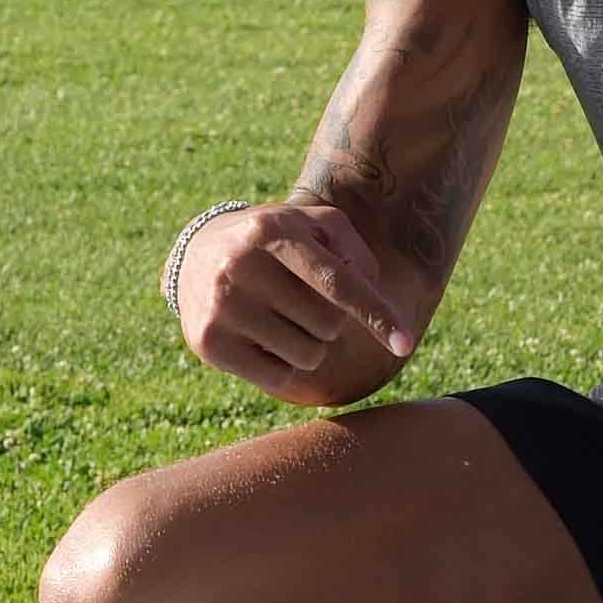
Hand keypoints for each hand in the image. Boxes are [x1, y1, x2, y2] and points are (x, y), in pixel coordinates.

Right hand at [178, 200, 420, 400]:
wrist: (196, 255)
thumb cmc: (274, 241)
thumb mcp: (312, 225)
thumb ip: (353, 249)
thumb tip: (370, 290)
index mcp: (273, 231)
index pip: (337, 283)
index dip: (376, 314)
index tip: (406, 344)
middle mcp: (241, 267)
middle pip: (328, 324)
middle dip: (329, 318)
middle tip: (301, 298)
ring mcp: (222, 308)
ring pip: (309, 354)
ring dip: (310, 343)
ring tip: (283, 317)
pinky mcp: (209, 344)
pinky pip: (279, 377)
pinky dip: (286, 364)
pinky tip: (265, 337)